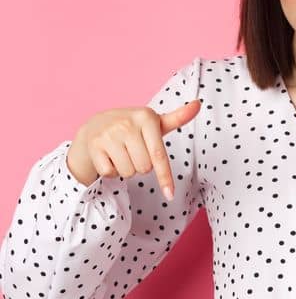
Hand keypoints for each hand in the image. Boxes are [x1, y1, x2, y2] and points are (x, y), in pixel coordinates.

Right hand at [65, 99, 203, 199]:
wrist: (95, 124)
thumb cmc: (133, 128)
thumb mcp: (154, 123)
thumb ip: (177, 118)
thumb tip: (198, 104)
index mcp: (146, 117)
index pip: (159, 155)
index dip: (165, 177)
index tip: (170, 195)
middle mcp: (126, 124)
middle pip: (144, 168)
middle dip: (141, 166)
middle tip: (134, 152)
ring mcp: (108, 134)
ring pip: (128, 172)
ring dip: (126, 169)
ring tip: (121, 153)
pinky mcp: (93, 146)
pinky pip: (110, 173)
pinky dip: (111, 171)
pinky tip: (108, 157)